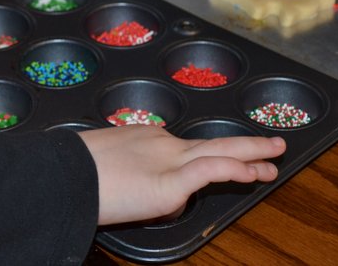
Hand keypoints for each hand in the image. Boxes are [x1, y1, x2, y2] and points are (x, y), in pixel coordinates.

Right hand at [78, 126, 285, 225]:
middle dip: (245, 143)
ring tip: (273, 159)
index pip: (184, 150)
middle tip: (271, 143)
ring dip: (251, 155)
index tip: (219, 161)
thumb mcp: (104, 170)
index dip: (205, 157)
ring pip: (220, 151)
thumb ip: (127, 178)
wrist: (63, 174)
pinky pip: (210, 170)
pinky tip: (253, 172)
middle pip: (213, 142)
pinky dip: (234, 169)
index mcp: (146, 142)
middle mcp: (162, 145)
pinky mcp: (169, 181)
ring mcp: (168, 160)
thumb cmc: (74, 174)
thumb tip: (133, 194)